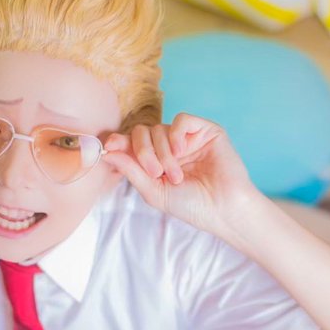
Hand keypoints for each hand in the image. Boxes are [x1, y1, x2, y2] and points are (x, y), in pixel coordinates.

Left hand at [102, 113, 259, 235]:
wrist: (223, 209)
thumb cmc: (192, 205)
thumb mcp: (154, 192)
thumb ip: (131, 170)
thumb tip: (106, 150)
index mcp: (157, 161)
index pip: (132, 143)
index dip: (120, 141)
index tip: (111, 145)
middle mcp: (170, 147)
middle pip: (142, 133)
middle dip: (143, 152)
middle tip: (156, 172)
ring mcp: (188, 138)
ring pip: (160, 128)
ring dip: (163, 152)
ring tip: (177, 175)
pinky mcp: (205, 131)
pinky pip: (182, 119)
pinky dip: (177, 134)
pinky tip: (182, 151)